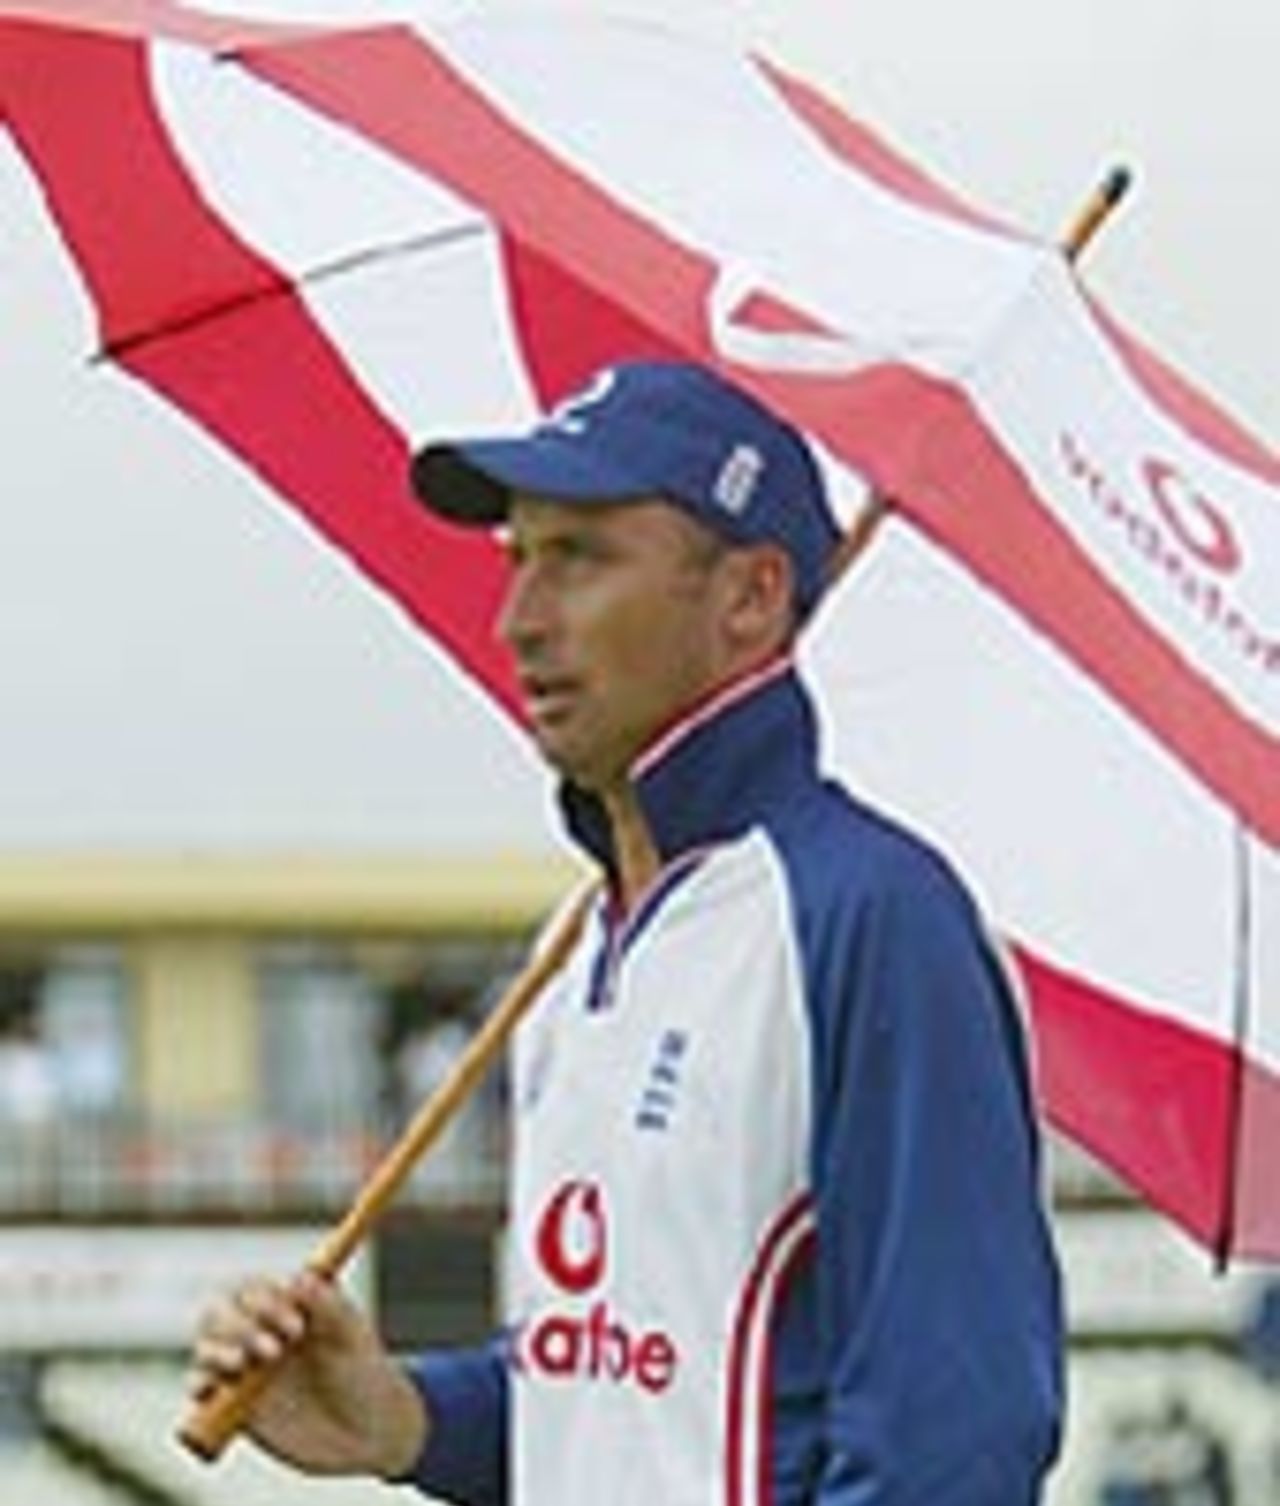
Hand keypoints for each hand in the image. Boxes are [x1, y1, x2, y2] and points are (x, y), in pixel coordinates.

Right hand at [187, 1269, 427, 1477]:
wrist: (368, 1433)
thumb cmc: (365, 1374)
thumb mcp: (354, 1338)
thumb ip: (330, 1307)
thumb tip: (299, 1277)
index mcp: (288, 1307)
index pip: (255, 1289)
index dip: (267, 1302)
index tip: (297, 1328)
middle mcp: (261, 1331)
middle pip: (221, 1312)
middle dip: (238, 1326)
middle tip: (273, 1352)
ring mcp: (245, 1368)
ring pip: (207, 1347)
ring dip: (215, 1351)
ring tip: (241, 1365)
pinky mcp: (234, 1405)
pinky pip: (202, 1390)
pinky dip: (198, 1384)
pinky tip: (208, 1389)